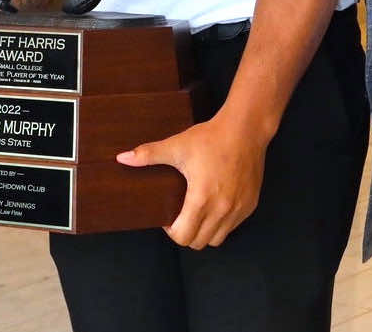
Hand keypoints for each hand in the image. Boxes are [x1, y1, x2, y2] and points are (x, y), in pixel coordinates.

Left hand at [116, 115, 266, 249]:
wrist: (245, 129)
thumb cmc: (210, 138)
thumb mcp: (177, 145)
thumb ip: (148, 154)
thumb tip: (121, 158)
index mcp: (201, 199)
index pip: (183, 236)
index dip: (171, 231)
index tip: (169, 215)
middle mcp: (222, 210)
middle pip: (199, 243)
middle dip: (186, 233)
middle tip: (181, 215)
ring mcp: (238, 209)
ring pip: (217, 238)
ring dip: (205, 231)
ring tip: (198, 212)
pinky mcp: (250, 205)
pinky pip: (233, 226)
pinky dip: (222, 223)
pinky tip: (216, 204)